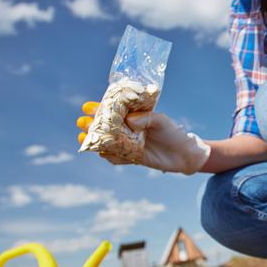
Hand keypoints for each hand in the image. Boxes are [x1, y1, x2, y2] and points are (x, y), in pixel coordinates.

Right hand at [77, 101, 210, 173]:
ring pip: (107, 142)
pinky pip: (116, 158)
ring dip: (95, 141)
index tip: (87, 107)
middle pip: (105, 127)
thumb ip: (145, 118)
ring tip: (83, 137)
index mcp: (133, 117)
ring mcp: (128, 144)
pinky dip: (108, 156)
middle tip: (82, 123)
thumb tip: (129, 120)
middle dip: (92, 125)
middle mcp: (128, 130)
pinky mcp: (132, 158)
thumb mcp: (160, 120)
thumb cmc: (173, 132)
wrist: (184, 154)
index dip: (98, 109)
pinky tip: (100, 152)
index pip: (112, 111)